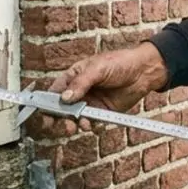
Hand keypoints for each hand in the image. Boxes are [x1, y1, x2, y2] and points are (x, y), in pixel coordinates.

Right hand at [50, 43, 168, 121]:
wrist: (143, 72)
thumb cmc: (120, 63)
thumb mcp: (98, 69)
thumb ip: (81, 83)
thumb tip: (64, 98)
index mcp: (74, 76)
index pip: (56, 90)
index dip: (47, 102)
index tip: (43, 113)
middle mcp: (80, 90)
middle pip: (62, 107)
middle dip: (58, 117)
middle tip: (57, 125)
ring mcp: (90, 102)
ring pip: (75, 117)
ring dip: (72, 123)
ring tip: (74, 126)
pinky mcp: (102, 112)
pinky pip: (90, 122)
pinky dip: (88, 126)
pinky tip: (89, 125)